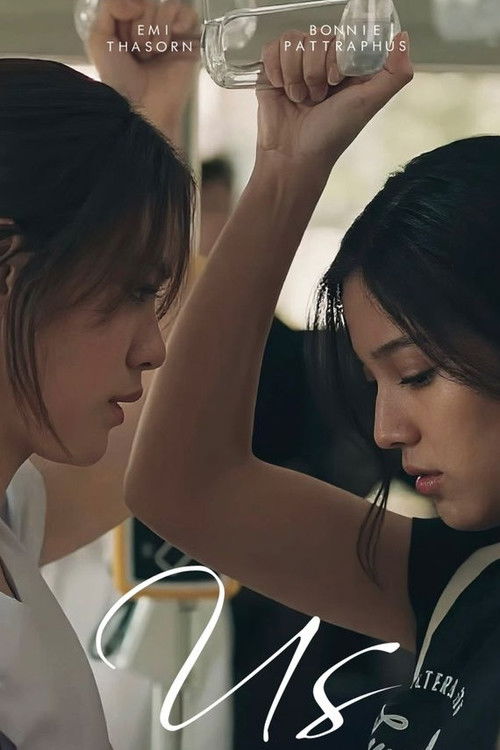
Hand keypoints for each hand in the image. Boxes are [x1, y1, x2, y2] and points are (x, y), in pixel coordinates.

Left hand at [86, 0, 199, 140]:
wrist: (141, 107)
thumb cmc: (120, 80)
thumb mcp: (99, 39)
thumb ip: (109, 6)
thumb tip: (138, 1)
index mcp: (129, 24)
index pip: (132, 0)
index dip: (125, 15)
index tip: (123, 42)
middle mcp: (152, 27)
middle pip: (148, 2)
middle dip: (139, 28)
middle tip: (139, 55)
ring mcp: (173, 33)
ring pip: (166, 6)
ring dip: (155, 31)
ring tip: (153, 55)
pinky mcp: (191, 42)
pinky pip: (187, 13)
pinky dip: (177, 24)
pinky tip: (169, 45)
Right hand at [257, 30, 412, 177]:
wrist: (294, 156)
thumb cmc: (331, 135)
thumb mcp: (370, 103)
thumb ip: (395, 73)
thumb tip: (402, 39)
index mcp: (347, 66)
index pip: (343, 35)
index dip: (337, 55)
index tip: (336, 80)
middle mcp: (322, 62)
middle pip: (317, 36)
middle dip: (316, 70)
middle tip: (317, 97)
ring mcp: (296, 65)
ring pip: (293, 41)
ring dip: (296, 74)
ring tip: (300, 98)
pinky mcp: (273, 70)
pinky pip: (272, 47)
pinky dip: (277, 70)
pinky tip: (282, 90)